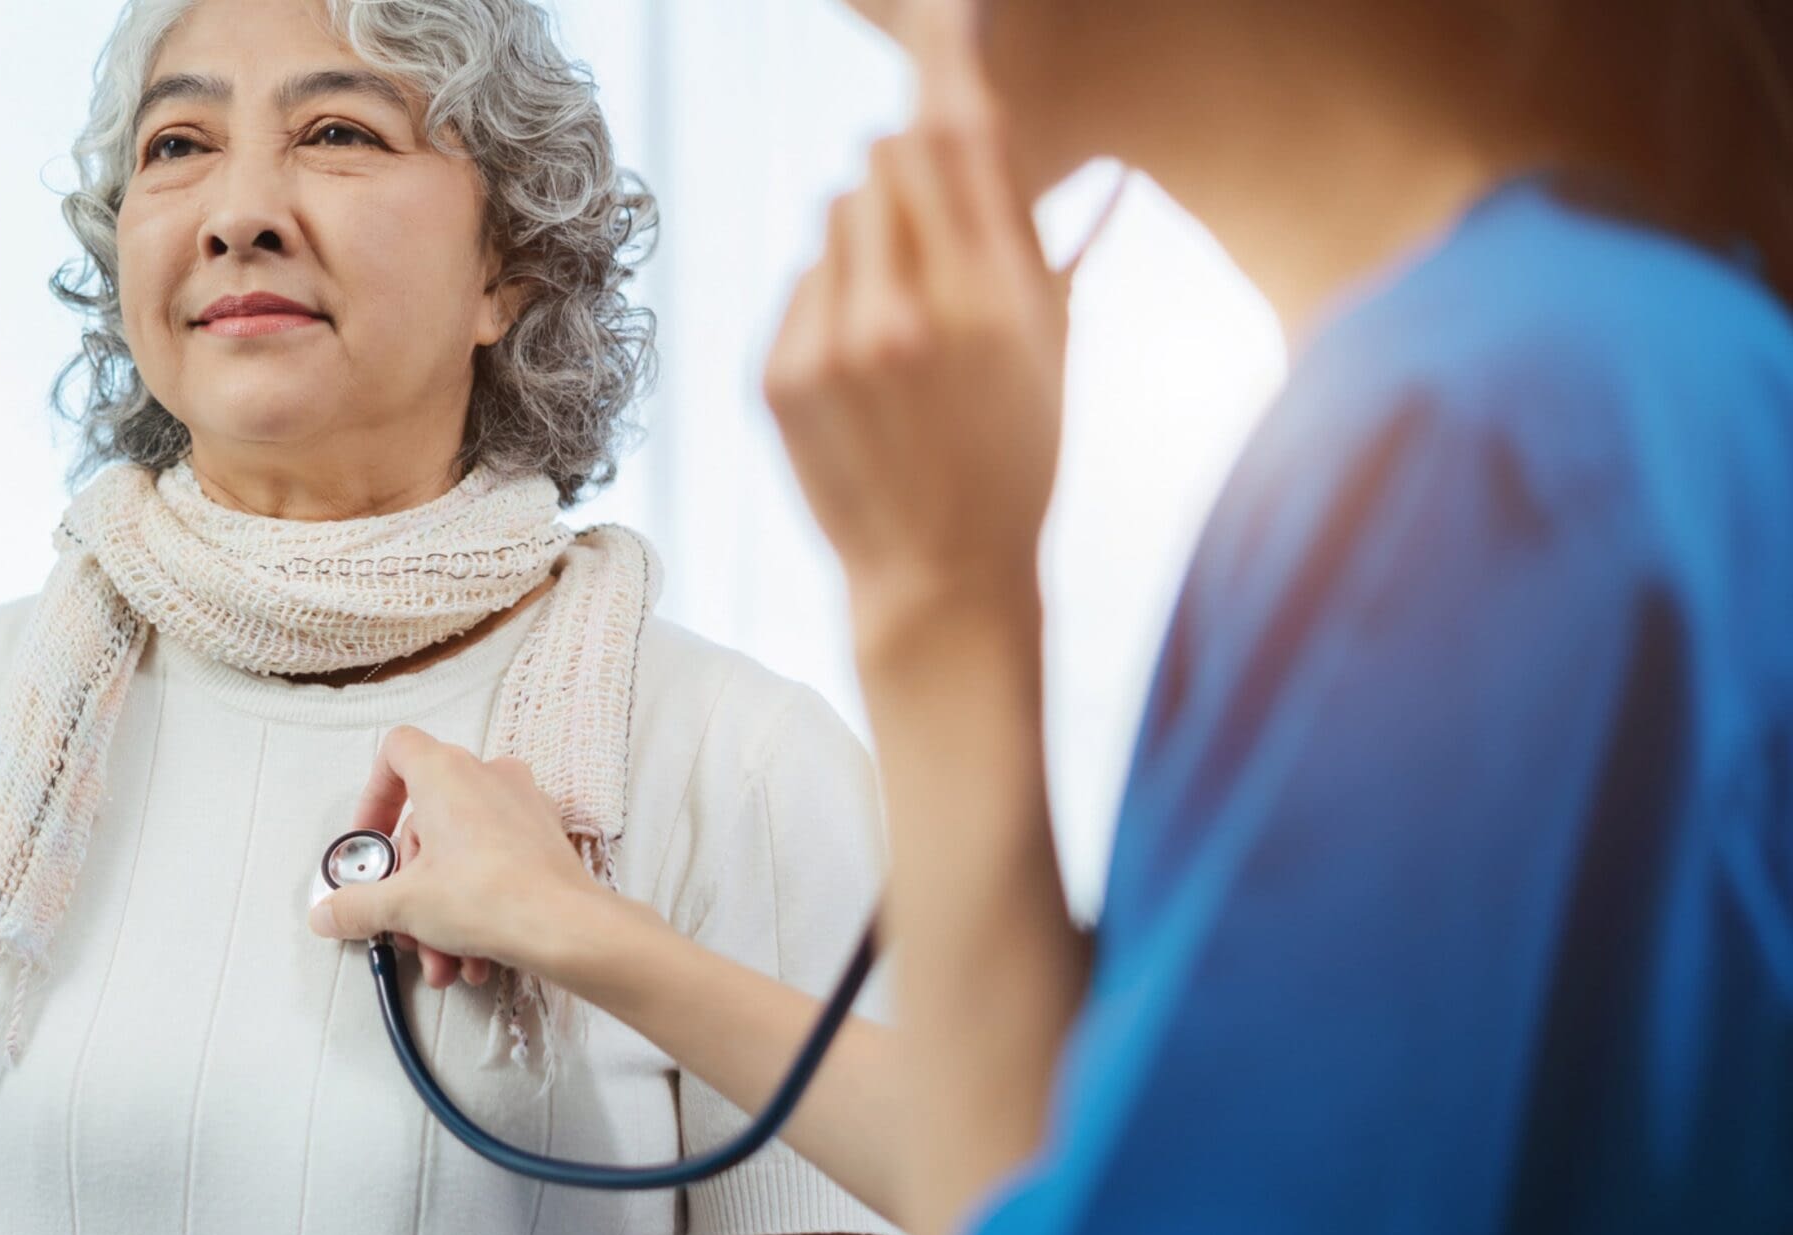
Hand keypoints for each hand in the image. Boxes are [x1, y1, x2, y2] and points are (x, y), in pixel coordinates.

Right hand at [307, 726, 635, 991]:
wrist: (566, 927)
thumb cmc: (494, 896)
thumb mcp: (404, 906)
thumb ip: (356, 906)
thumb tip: (329, 913)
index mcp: (445, 773)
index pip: (396, 751)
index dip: (374, 795)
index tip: (371, 841)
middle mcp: (486, 777)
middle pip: (426, 823)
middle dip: (411, 886)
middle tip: (405, 924)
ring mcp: (520, 805)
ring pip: (460, 852)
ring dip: (442, 910)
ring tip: (443, 957)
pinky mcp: (543, 837)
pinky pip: (494, 863)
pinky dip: (476, 906)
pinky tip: (473, 956)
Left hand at [765, 1, 1065, 636]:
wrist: (938, 579)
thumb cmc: (1015, 460)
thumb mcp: (1052, 347)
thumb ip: (1030, 233)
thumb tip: (993, 123)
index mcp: (994, 302)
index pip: (954, 135)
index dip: (943, 67)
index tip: (938, 18)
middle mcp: (909, 313)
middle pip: (883, 157)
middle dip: (908, 175)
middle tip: (934, 239)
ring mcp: (833, 344)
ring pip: (836, 213)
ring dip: (866, 239)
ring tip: (901, 320)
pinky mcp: (780, 373)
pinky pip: (800, 277)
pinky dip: (828, 297)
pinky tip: (860, 365)